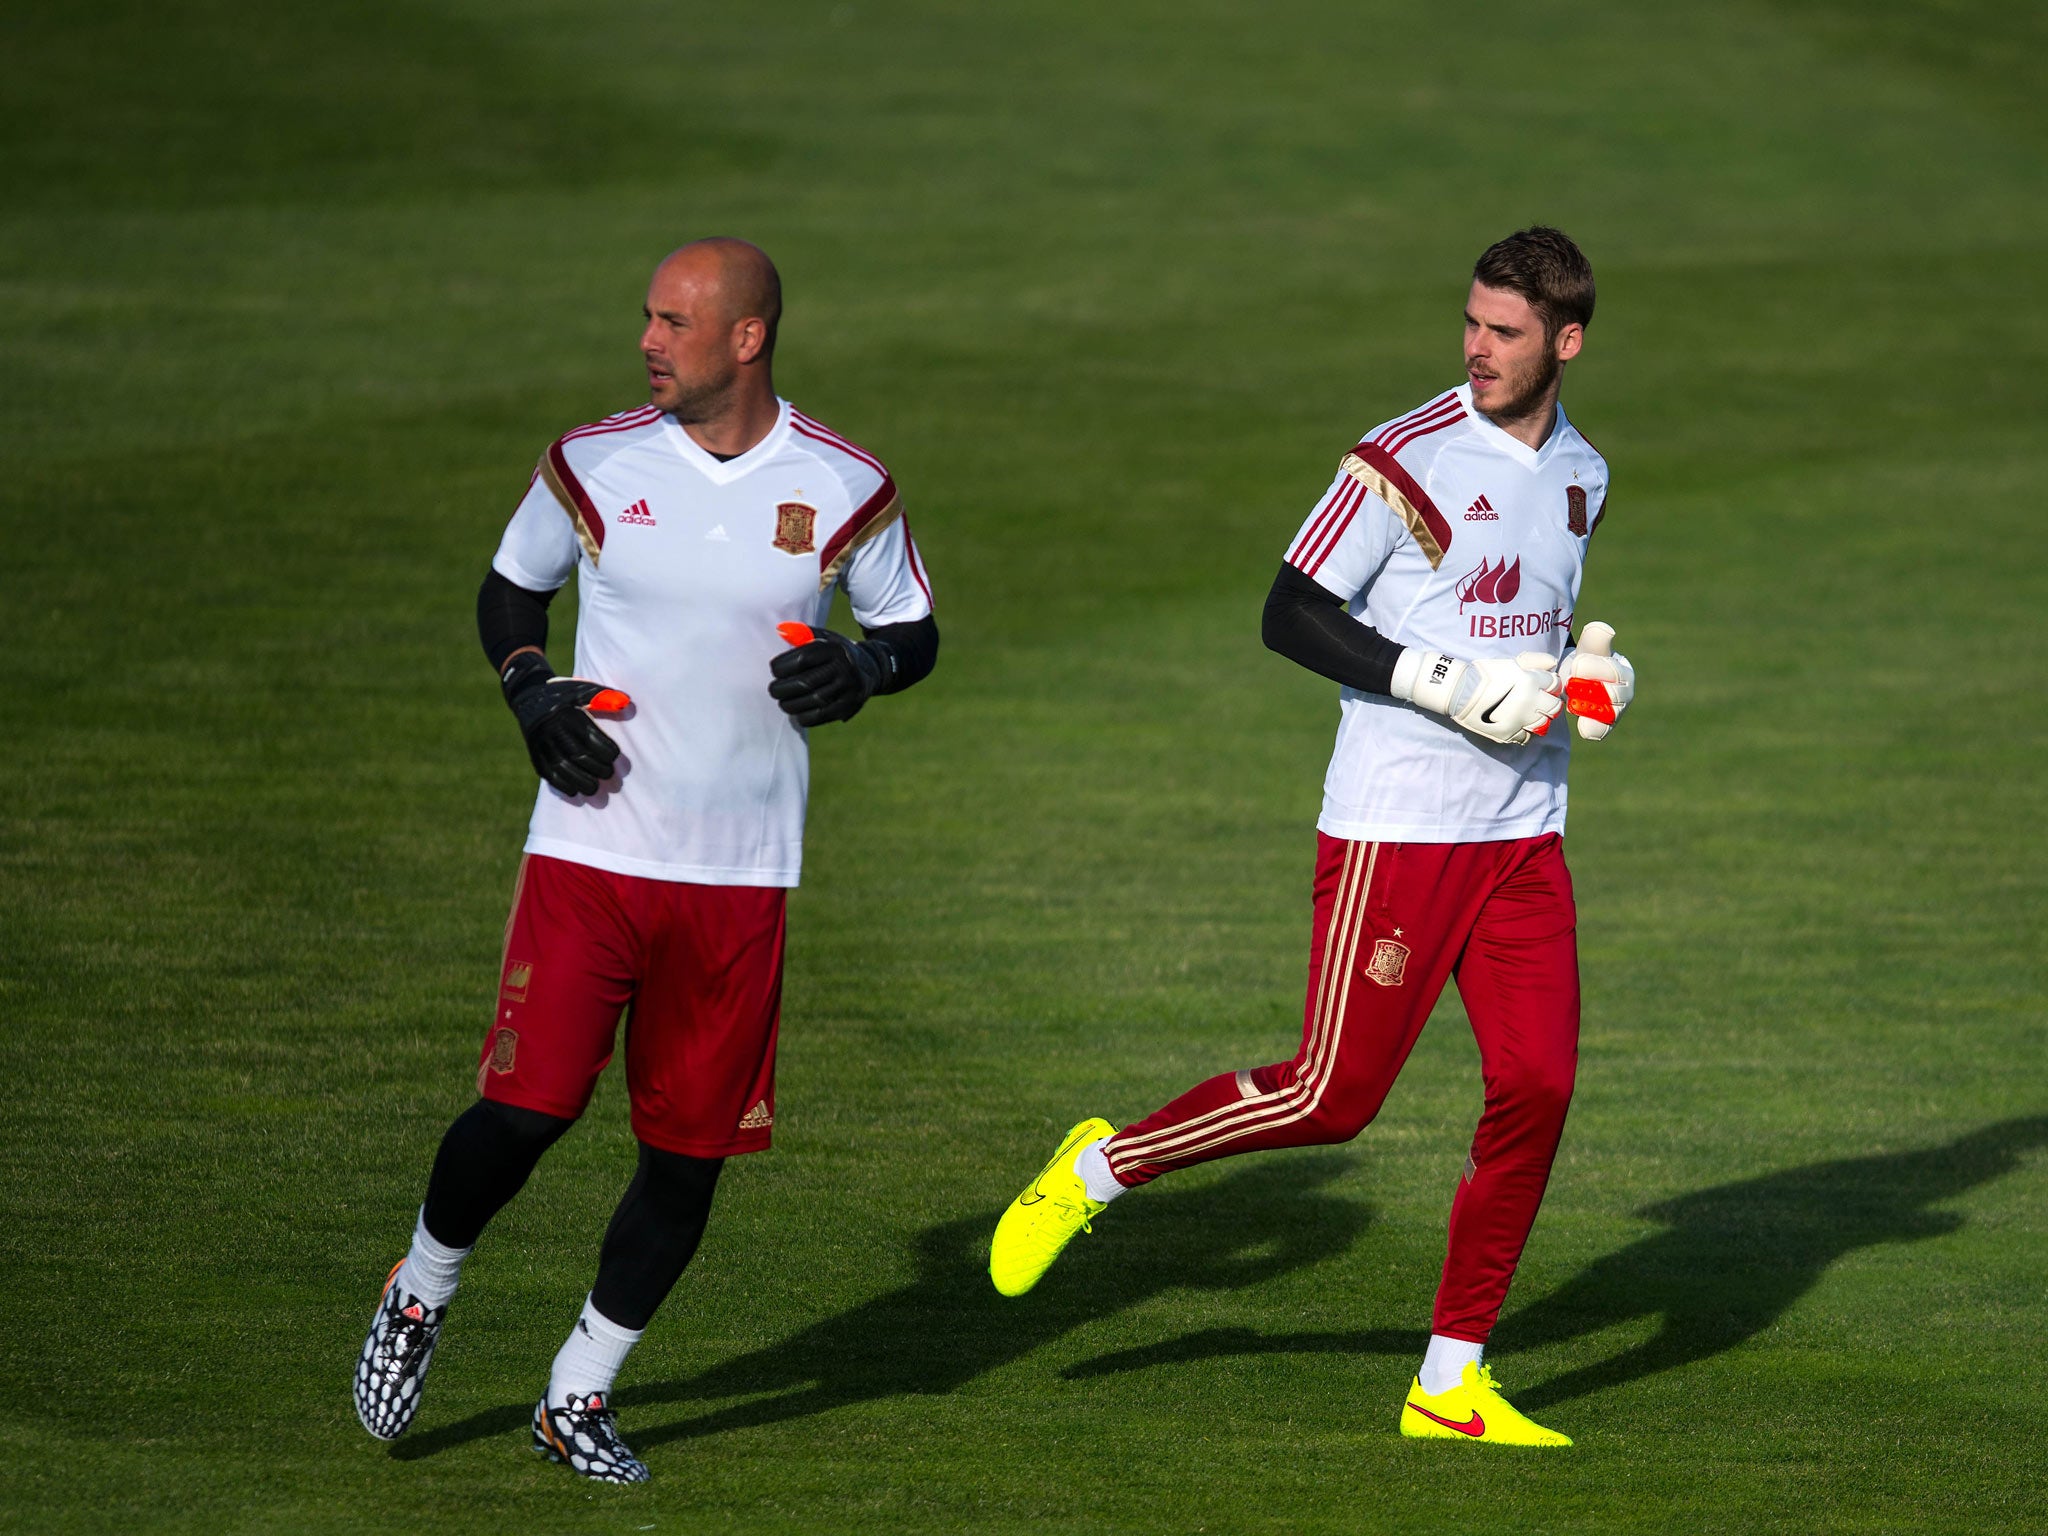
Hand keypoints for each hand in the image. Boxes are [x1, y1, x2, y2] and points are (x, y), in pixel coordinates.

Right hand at [500, 650, 627, 795]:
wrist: (528, 695)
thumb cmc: (563, 694)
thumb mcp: (581, 688)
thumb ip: (603, 696)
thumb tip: (626, 703)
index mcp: (566, 713)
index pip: (589, 736)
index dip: (605, 749)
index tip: (615, 757)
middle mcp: (552, 728)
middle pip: (576, 754)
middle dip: (596, 768)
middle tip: (608, 775)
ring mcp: (540, 741)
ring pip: (560, 766)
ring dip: (579, 781)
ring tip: (594, 789)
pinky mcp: (532, 751)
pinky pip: (545, 771)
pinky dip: (560, 784)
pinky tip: (573, 792)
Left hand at [768, 626, 883, 725]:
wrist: (868, 669)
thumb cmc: (834, 653)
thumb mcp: (824, 638)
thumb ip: (801, 634)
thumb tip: (780, 630)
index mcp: (834, 649)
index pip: (802, 659)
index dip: (783, 666)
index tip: (774, 670)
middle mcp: (844, 668)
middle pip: (805, 682)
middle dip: (782, 689)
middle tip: (773, 690)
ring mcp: (848, 689)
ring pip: (811, 701)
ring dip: (790, 704)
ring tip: (783, 702)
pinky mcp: (848, 706)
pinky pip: (820, 716)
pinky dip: (803, 716)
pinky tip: (797, 712)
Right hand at [1393, 648, 1562, 745]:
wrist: (1460, 691)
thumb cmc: (1485, 674)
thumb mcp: (1510, 662)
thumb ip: (1534, 660)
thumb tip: (1553, 663)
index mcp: (1530, 681)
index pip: (1555, 684)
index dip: (1551, 684)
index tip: (1544, 685)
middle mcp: (1528, 702)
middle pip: (1554, 707)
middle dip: (1550, 703)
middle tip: (1539, 701)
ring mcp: (1519, 720)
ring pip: (1543, 724)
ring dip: (1539, 718)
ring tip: (1529, 714)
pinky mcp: (1509, 733)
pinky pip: (1526, 737)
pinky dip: (1525, 732)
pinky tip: (1518, 724)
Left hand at [1556, 621, 1634, 740]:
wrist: (1573, 680)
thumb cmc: (1585, 659)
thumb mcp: (1588, 645)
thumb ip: (1596, 637)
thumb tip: (1605, 630)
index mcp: (1623, 671)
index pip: (1615, 672)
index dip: (1597, 669)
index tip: (1578, 665)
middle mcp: (1625, 692)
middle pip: (1615, 696)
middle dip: (1593, 690)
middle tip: (1571, 684)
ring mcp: (1615, 711)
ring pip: (1609, 714)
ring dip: (1591, 709)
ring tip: (1574, 704)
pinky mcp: (1603, 725)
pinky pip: (1602, 730)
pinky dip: (1594, 729)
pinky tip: (1583, 727)